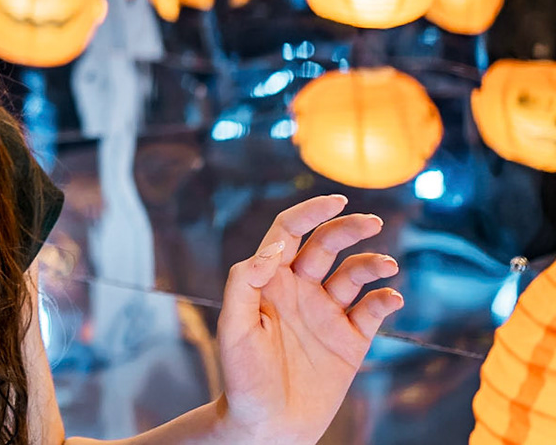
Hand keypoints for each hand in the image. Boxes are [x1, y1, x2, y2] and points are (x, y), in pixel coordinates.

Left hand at [217, 193, 402, 444]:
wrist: (266, 425)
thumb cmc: (240, 377)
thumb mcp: (233, 328)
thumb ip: (244, 283)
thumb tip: (273, 250)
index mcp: (269, 281)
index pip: (289, 233)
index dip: (310, 212)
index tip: (336, 200)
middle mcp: (298, 291)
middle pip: (325, 246)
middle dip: (348, 229)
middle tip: (371, 223)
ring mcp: (325, 314)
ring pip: (353, 275)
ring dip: (370, 264)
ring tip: (385, 265)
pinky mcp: (349, 341)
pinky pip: (372, 312)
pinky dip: (384, 299)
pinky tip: (389, 298)